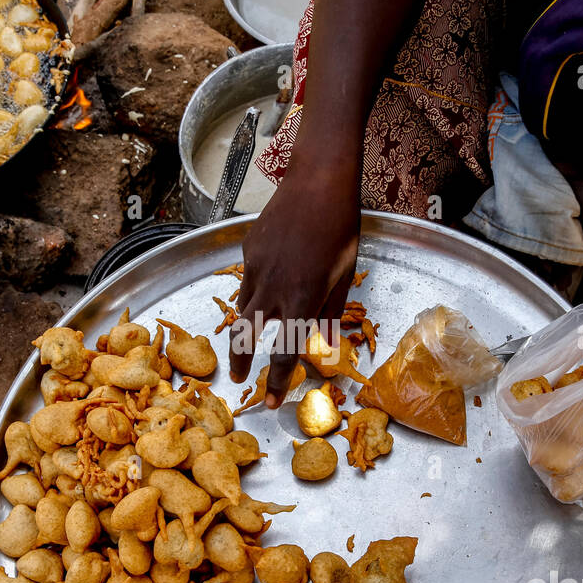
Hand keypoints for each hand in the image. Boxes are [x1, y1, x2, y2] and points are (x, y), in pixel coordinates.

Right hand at [228, 166, 359, 406]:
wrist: (319, 181)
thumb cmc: (341, 228)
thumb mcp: (344, 274)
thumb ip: (331, 310)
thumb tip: (327, 342)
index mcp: (301, 300)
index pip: (284, 353)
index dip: (277, 382)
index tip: (273, 401)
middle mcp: (273, 288)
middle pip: (245, 336)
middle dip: (239, 361)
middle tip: (237, 379)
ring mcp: (256, 267)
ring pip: (243, 306)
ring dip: (247, 323)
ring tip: (252, 331)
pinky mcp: (248, 249)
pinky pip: (248, 278)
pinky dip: (256, 287)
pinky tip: (272, 274)